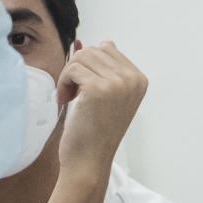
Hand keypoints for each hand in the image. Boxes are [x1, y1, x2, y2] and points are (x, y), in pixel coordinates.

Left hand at [54, 40, 147, 178]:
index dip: (90, 66)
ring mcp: (117, 83)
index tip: (85, 88)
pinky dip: (63, 83)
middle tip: (73, 93)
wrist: (89, 161)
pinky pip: (72, 68)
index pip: (108, 49)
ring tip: (69, 96)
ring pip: (81, 57)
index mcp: (139, 80)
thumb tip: (106, 42)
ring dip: (68, 75)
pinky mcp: (98, 89)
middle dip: (77, 69)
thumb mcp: (110, 97)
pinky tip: (65, 100)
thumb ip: (110, 69)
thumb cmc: (96, 132)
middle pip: (93, 51)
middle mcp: (132, 79)